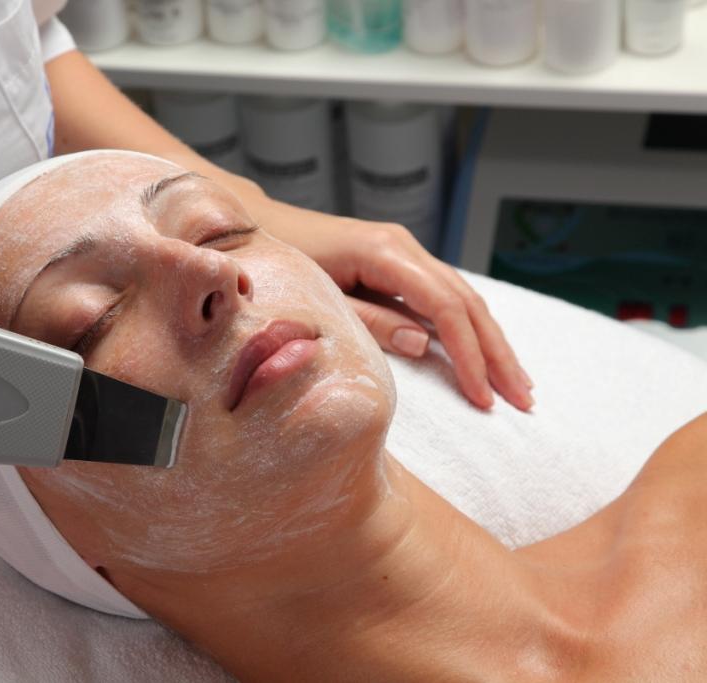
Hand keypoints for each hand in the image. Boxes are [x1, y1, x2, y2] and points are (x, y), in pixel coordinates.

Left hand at [264, 209, 533, 411]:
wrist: (259, 226)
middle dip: (496, 353)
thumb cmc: (282, 263)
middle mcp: (404, 247)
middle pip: (468, 302)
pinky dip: (469, 328)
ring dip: (492, 342)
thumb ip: (370, 322)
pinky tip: (485, 355)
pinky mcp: (399, 263)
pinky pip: (445, 297)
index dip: (469, 355)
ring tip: (516, 384)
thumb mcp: (320, 301)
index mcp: (385, 253)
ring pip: (464, 298)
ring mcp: (405, 252)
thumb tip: (424, 346)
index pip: (446, 308)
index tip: (483, 395)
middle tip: (522, 398)